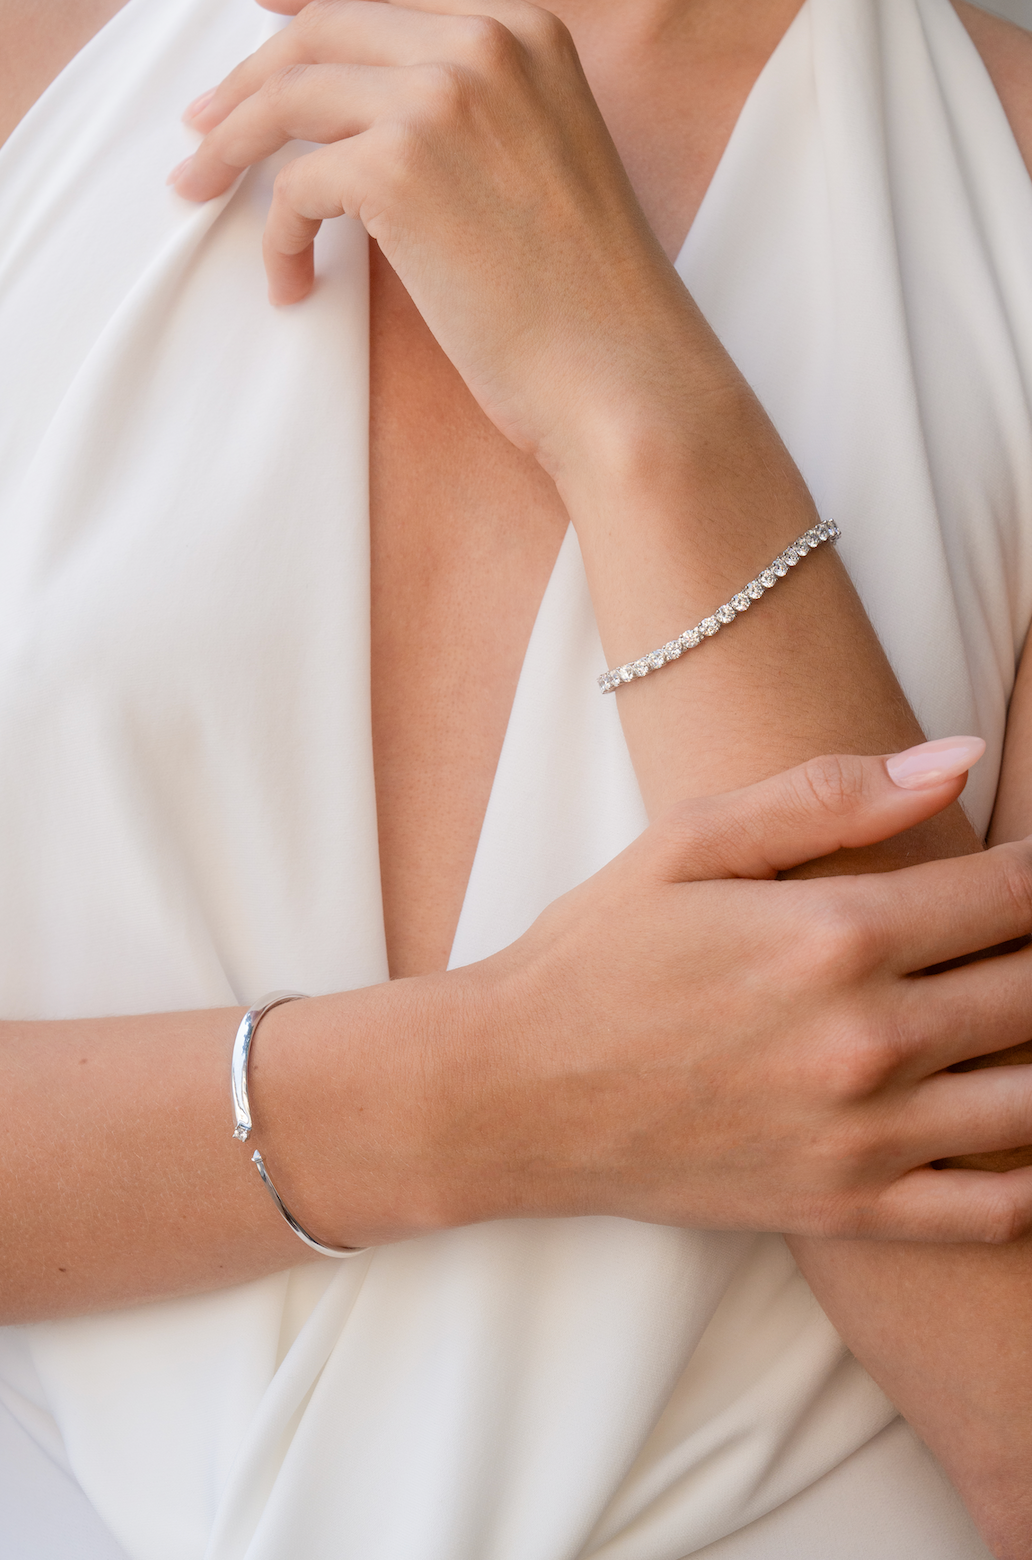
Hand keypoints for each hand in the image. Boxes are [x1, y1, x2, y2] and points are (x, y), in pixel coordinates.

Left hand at [170, 0, 699, 474]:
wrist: (624, 377)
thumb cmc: (590, 307)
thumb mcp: (543, 168)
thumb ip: (473, 120)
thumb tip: (372, 123)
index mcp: (525, 33)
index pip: (381, 7)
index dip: (302, 21)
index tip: (256, 36)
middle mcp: (483, 44)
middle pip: (321, 32)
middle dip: (248, 83)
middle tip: (205, 134)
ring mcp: (440, 100)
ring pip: (289, 97)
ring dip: (232, 149)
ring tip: (200, 191)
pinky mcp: (398, 170)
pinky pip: (295, 185)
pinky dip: (277, 236)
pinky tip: (291, 282)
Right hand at [422, 739, 1031, 1244]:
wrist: (514, 1091)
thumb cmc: (596, 955)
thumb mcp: (690, 842)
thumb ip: (828, 795)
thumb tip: (959, 756)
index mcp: (835, 935)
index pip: (1013, 894)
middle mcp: (867, 1040)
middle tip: (1024, 934)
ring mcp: (864, 1137)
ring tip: (1015, 1011)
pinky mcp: (848, 1208)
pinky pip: (996, 1209)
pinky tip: (1015, 1121)